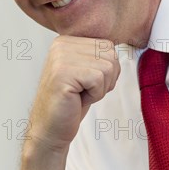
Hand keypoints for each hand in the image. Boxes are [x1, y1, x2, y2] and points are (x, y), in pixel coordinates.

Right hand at [27, 36, 120, 154]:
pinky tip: (77, 99)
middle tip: (84, 91)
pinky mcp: (62, 74)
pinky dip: (94, 95)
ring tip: (79, 95)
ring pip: (107, 67)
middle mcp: (61, 45)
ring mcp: (60, 58)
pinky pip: (98, 80)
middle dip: (105, 79)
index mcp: (66, 41)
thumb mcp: (86, 71)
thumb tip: (118, 48)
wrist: (51, 128)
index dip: (107, 70)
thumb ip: (98, 56)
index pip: (108, 46)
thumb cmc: (71, 103)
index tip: (86, 82)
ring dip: (99, 88)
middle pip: (110, 55)